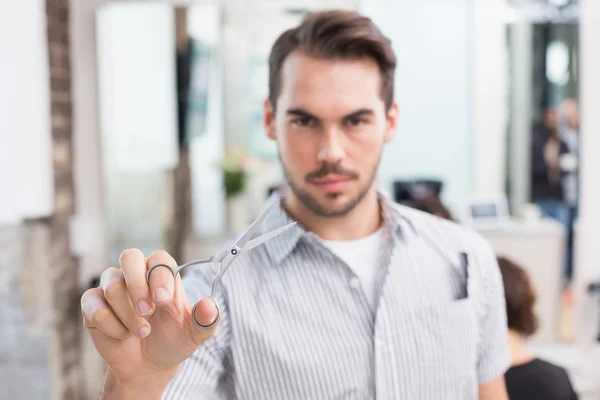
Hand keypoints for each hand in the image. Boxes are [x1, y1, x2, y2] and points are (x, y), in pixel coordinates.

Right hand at [81, 249, 218, 387]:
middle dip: (138, 285)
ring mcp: (113, 288)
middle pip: (129, 257)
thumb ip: (207, 320)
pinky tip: (123, 335)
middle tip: (148, 311)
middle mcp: (136, 275)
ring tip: (142, 332)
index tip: (164, 301)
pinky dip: (111, 325)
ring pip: (112, 285)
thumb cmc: (173, 341)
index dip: (160, 276)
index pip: (159, 258)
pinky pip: (94, 305)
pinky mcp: (93, 305)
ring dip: (128, 314)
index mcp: (162, 275)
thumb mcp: (195, 333)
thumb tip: (210, 305)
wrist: (149, 367)